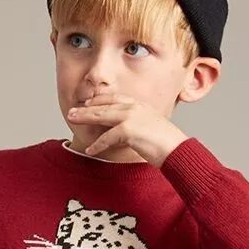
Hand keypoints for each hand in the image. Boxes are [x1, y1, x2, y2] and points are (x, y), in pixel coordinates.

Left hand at [66, 94, 188, 167]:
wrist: (177, 150)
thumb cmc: (166, 144)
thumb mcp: (149, 128)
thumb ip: (136, 125)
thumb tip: (124, 132)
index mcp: (140, 105)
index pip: (114, 98)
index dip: (98, 100)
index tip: (86, 103)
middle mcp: (135, 107)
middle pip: (104, 105)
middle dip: (85, 108)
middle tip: (71, 111)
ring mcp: (131, 117)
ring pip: (101, 116)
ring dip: (85, 118)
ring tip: (72, 121)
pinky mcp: (129, 130)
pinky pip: (107, 137)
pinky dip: (97, 145)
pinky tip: (89, 150)